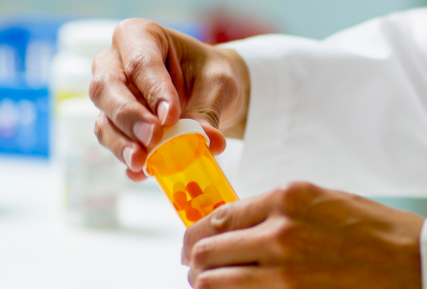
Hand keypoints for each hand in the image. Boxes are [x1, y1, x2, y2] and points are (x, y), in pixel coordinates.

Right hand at [89, 19, 249, 180]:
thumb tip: (209, 143)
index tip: (171, 117)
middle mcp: (115, 63)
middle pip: (107, 88)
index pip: (141, 62)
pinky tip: (141, 171)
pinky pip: (113, 140)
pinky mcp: (115, 124)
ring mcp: (112, 96)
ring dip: (122, 143)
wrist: (208, 91)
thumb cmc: (209, 77)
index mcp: (140, 37)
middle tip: (152, 138)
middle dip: (129, 117)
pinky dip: (127, 156)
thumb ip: (208, 113)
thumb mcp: (218, 87)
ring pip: (105, 119)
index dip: (154, 90)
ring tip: (143, 162)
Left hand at [182, 182, 423, 288]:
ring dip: (202, 281)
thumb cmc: (365, 226)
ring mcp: (284, 271)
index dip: (196, 231)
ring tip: (201, 281)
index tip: (191, 240)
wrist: (408, 260)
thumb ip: (270, 208)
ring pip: (215, 281)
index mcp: (285, 199)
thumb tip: (233, 222)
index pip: (219, 216)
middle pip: (209, 249)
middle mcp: (279, 233)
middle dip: (192, 258)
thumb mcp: (315, 200)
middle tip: (189, 262)